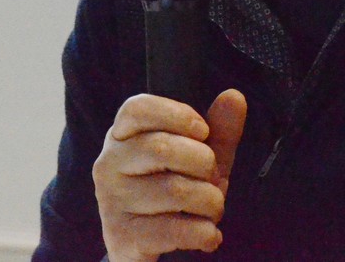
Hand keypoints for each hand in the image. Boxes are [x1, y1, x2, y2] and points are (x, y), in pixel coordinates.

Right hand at [94, 89, 247, 261]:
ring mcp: (112, 201)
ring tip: (212, 208)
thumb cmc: (173, 191)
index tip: (203, 131)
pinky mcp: (121, 237)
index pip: (137, 109)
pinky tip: (208, 235)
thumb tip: (234, 96)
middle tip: (213, 178)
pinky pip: (174, 229)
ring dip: (210, 201)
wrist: (148, 248)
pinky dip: (204, 232)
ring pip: (174, 190)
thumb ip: (218, 129)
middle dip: (204, 163)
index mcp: (122, 136)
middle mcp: (109, 164)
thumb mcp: (199, 158)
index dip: (176, 114)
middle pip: (162, 148)